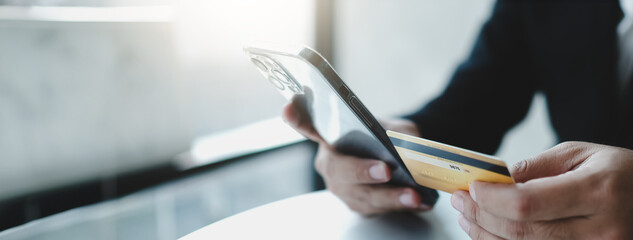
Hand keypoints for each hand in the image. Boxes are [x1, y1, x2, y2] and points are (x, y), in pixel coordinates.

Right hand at [281, 102, 432, 214]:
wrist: (400, 157)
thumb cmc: (389, 137)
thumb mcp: (397, 128)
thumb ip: (399, 134)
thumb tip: (409, 150)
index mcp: (330, 135)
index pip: (309, 125)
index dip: (296, 117)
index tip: (288, 108)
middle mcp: (330, 162)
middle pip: (338, 170)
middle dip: (362, 171)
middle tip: (386, 171)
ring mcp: (342, 187)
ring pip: (360, 195)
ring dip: (389, 197)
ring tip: (413, 195)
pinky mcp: (357, 205)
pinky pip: (375, 208)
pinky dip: (399, 205)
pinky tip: (418, 203)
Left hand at [451, 142, 632, 238]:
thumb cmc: (618, 173)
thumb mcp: (580, 155)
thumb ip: (535, 168)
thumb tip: (493, 179)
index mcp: (598, 191)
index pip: (528, 203)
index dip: (491, 199)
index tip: (470, 188)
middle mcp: (601, 230)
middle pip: (522, 231)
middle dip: (481, 215)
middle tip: (459, 201)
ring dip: (487, 235)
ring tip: (467, 217)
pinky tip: (490, 234)